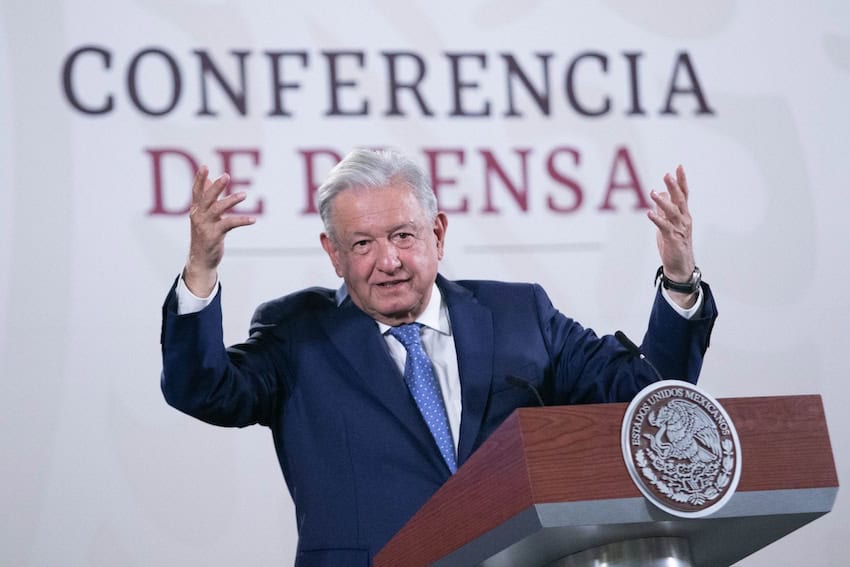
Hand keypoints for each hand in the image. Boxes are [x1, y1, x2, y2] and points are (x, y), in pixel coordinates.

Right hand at [183, 166, 255, 295]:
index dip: (199, 179)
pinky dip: (242, 221)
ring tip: (244, 195)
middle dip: (216, 187)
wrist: (200, 260)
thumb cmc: (204, 235)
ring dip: (231, 201)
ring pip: (218, 209)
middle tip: (226, 175)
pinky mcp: (214, 236)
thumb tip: (211, 180)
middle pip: (207, 198)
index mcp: (196, 209)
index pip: (196, 191)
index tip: (204, 166)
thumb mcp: (204, 215)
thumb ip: (207, 198)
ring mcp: (205, 226)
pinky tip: (253, 219)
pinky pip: (229, 224)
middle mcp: (198, 216)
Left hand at [648, 165, 696, 305]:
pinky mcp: (672, 238)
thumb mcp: (668, 223)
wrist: (680, 266)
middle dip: (673, 187)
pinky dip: (657, 219)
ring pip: (672, 212)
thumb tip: (659, 193)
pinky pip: (664, 227)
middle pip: (680, 200)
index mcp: (683, 214)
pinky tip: (649, 212)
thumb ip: (664, 208)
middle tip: (667, 174)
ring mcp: (679, 229)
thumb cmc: (674, 244)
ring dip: (662, 202)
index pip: (684, 194)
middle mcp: (684, 219)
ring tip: (653, 193)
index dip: (681, 180)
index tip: (679, 167)